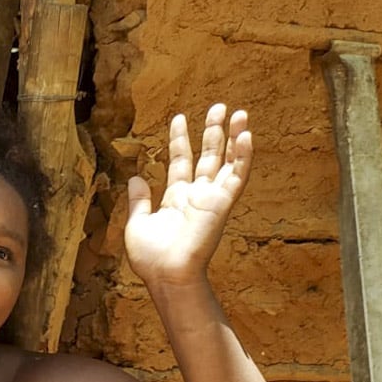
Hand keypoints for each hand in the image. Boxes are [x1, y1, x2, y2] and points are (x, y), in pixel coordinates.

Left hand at [125, 103, 251, 287]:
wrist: (167, 275)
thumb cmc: (151, 257)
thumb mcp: (137, 224)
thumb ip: (139, 201)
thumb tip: (136, 178)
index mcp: (175, 198)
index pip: (180, 161)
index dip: (180, 139)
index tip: (179, 118)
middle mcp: (196, 195)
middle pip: (208, 156)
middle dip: (212, 131)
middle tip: (217, 107)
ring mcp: (211, 198)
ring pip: (227, 161)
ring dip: (233, 137)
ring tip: (238, 113)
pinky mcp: (223, 204)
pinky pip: (237, 176)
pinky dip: (243, 157)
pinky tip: (245, 136)